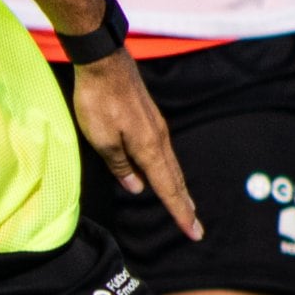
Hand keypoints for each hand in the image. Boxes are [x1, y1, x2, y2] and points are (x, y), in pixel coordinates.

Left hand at [69, 54, 201, 240]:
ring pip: (171, 165)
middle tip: (196, 227)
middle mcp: (159, 140)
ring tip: (186, 206)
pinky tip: (165, 173)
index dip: (179, 212)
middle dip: (185, 205)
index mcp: (148, 149)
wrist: (103, 61)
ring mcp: (156, 127)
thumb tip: (137, 187)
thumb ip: (120, 166)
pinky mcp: (149, 118)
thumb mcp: (101, 139)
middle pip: (175, 179)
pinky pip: (163, 152)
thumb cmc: (98, 101)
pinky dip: (169, 170)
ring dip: (179, 188)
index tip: (194, 232)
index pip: (167, 188)